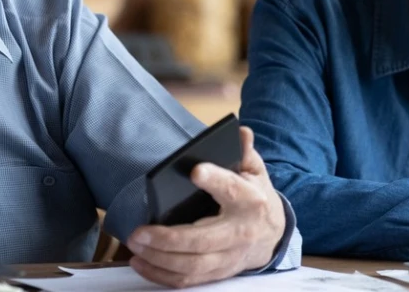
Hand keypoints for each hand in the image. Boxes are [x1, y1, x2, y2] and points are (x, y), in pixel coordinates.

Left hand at [126, 127, 285, 287]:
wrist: (272, 235)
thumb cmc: (256, 198)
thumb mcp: (256, 171)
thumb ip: (245, 153)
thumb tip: (240, 132)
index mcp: (250, 201)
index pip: (232, 190)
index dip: (215, 180)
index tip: (195, 171)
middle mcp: (239, 232)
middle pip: (203, 240)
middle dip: (168, 239)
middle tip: (139, 231)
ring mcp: (228, 257)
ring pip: (192, 266)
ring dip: (159, 259)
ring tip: (135, 245)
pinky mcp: (217, 273)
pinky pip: (187, 280)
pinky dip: (161, 275)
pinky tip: (140, 263)